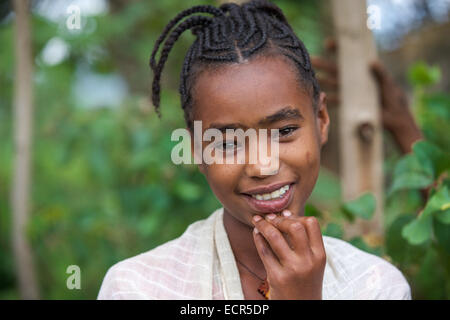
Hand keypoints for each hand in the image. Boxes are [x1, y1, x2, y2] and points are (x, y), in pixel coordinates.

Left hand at [251, 211, 325, 299]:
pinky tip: (256, 234)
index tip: (285, 215)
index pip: (312, 223)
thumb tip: (287, 214)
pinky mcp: (277, 278)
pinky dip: (258, 239)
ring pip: (275, 237)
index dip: (296, 216)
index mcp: (320, 256)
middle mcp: (308, 261)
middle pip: (294, 226)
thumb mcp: (313, 264)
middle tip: (270, 218)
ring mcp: (293, 270)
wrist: (302, 309)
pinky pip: (264, 251)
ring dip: (263, 225)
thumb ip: (304, 243)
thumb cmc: (305, 283)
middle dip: (279, 219)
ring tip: (257, 221)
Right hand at [311, 38, 422, 153]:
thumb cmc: (393, 97)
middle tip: (312, 58)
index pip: (348, 58)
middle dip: (323, 63)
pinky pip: (336, 99)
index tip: (328, 43)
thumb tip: (372, 62)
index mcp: (362, 71)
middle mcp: (354, 80)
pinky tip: (320, 95)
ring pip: (333, 83)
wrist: (394, 117)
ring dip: (323, 79)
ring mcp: (350, 92)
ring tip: (312, 76)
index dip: (338, 49)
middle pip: (335, 69)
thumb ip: (381, 73)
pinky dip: (329, 98)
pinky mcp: (349, 104)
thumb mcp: (388, 83)